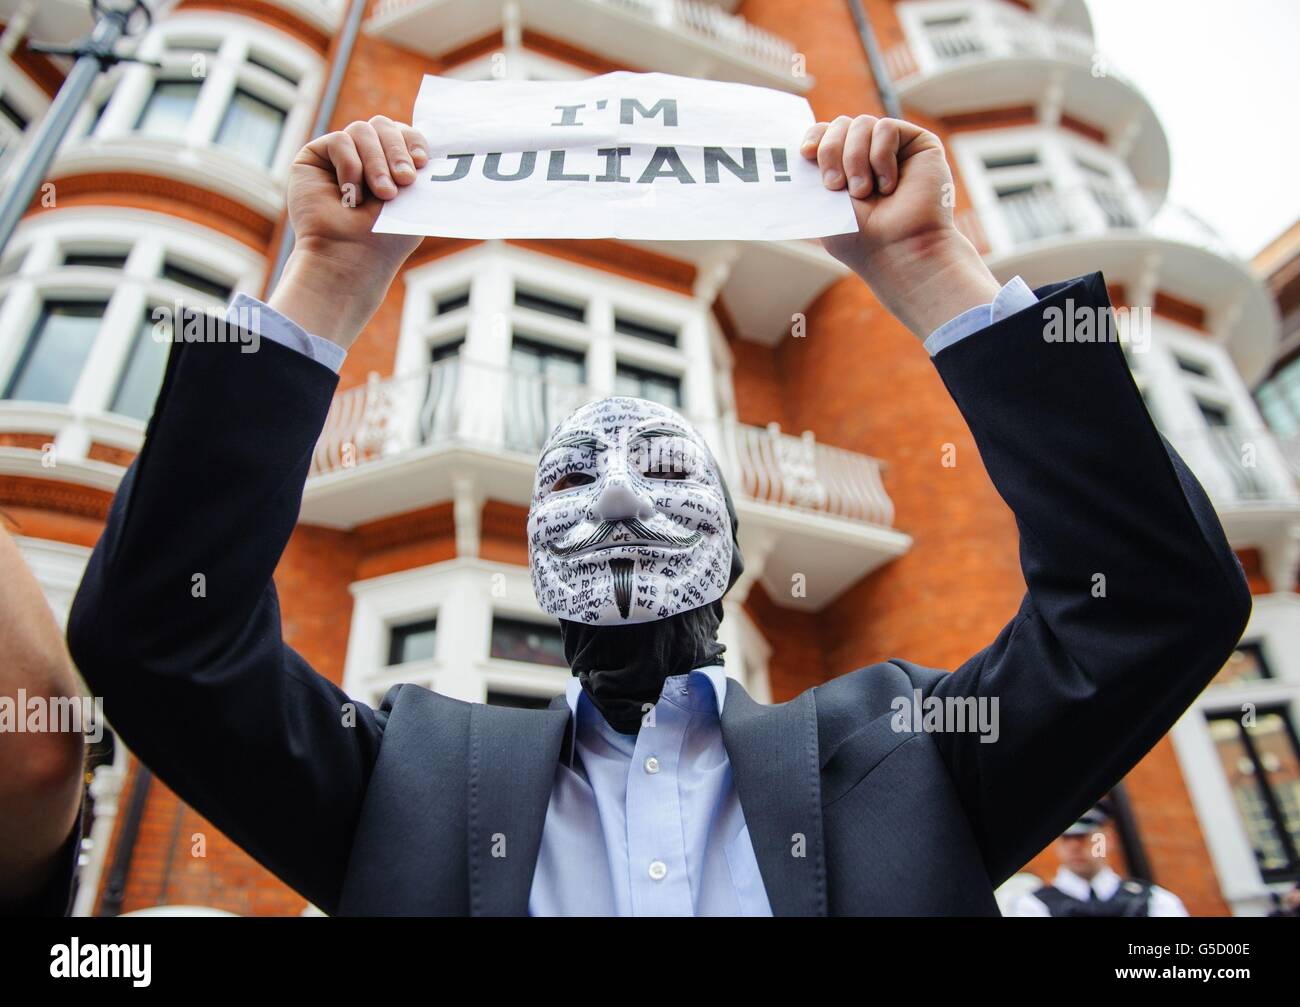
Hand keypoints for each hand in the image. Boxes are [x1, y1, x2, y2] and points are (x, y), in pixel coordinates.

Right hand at [271, 116, 428, 348]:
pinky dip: (351, 167)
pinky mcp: (314, 158)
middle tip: (405, 181)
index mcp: (389, 165)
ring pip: (362, 130)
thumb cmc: (385, 237)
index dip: (413, 141)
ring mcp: (338, 156)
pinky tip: (351, 196)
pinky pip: (340, 141)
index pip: (403, 133)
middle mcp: (364, 157)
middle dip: (397, 152)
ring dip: (376, 163)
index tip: (422, 163)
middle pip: (383, 125)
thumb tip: (437, 141)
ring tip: (382, 195)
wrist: (352, 256)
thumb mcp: (413, 198)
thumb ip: (419, 166)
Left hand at [801, 115, 999, 337]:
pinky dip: (880, 157)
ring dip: (855, 159)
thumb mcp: (823, 205)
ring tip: (865, 191)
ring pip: (862, 123)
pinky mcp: (918, 144)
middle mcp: (869, 155)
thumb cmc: (860, 238)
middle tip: (836, 187)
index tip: (806, 154)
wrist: (898, 249)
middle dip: (832, 152)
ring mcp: (894, 149)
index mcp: (845, 168)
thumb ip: (811, 173)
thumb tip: (799, 148)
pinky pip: (886, 127)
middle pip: (840, 124)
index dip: (815, 137)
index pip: (825, 133)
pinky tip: (888, 186)